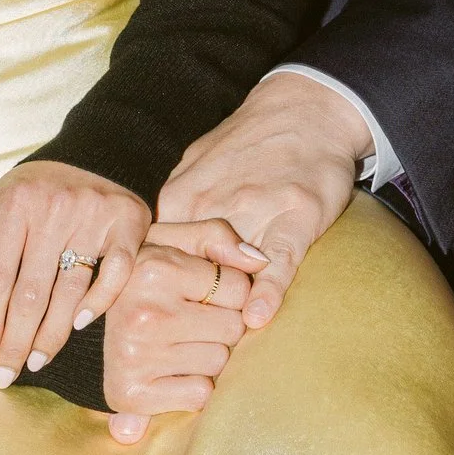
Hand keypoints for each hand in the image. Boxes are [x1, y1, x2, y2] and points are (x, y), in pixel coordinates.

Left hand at [0, 165, 149, 383]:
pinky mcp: (128, 224)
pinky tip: (79, 325)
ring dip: (50, 336)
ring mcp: (93, 218)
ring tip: (34, 362)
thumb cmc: (37, 189)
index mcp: (16, 205)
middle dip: (14, 342)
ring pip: (69, 292)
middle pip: (30, 293)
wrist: (97, 153)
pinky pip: (115, 274)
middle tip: (5, 376)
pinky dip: (98, 302)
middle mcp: (54, 211)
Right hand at [102, 232, 256, 444]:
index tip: (204, 294)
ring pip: (219, 363)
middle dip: (221, 326)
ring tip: (178, 344)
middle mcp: (146, 312)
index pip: (239, 288)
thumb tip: (260, 261)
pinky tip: (170, 371)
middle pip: (234, 328)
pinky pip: (200, 395)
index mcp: (156, 268)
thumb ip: (217, 237)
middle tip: (190, 321)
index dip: (230, 292)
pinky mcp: (133, 392)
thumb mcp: (172, 242)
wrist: (88, 332)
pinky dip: (192, 388)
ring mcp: (137, 354)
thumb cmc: (143, 281)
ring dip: (208, 356)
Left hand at [155, 72, 359, 334]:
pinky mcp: (296, 216)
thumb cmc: (248, 140)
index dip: (151, 297)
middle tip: (182, 348)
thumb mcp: (195, 164)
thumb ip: (174, 208)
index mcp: (179, 197)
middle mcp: (210, 204)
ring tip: (218, 347)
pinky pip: (278, 261)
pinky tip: (257, 317)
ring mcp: (255, 209)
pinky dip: (267, 291)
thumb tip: (148, 249)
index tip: (151, 326)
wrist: (304, 106)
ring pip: (231, 272)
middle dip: (182, 314)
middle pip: (186, 273)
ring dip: (224, 312)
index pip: (153, 258)